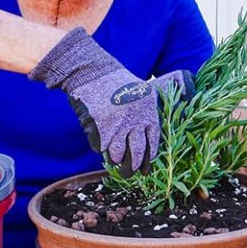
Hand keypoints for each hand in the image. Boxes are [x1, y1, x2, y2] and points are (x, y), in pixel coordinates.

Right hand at [30, 28, 192, 175]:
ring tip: (115, 162)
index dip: (150, 154)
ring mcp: (118, 124)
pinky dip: (100, 148)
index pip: (153, 139)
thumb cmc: (116, 82)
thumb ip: (147, 112)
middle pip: (137, 151)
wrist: (93, 72)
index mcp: (148, 110)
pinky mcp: (101, 127)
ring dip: (116, 159)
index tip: (147, 164)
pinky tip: (101, 145)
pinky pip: (100, 146)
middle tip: (131, 174)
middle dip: (134, 166)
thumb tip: (147, 136)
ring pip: (118, 152)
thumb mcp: (141, 91)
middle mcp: (135, 119)